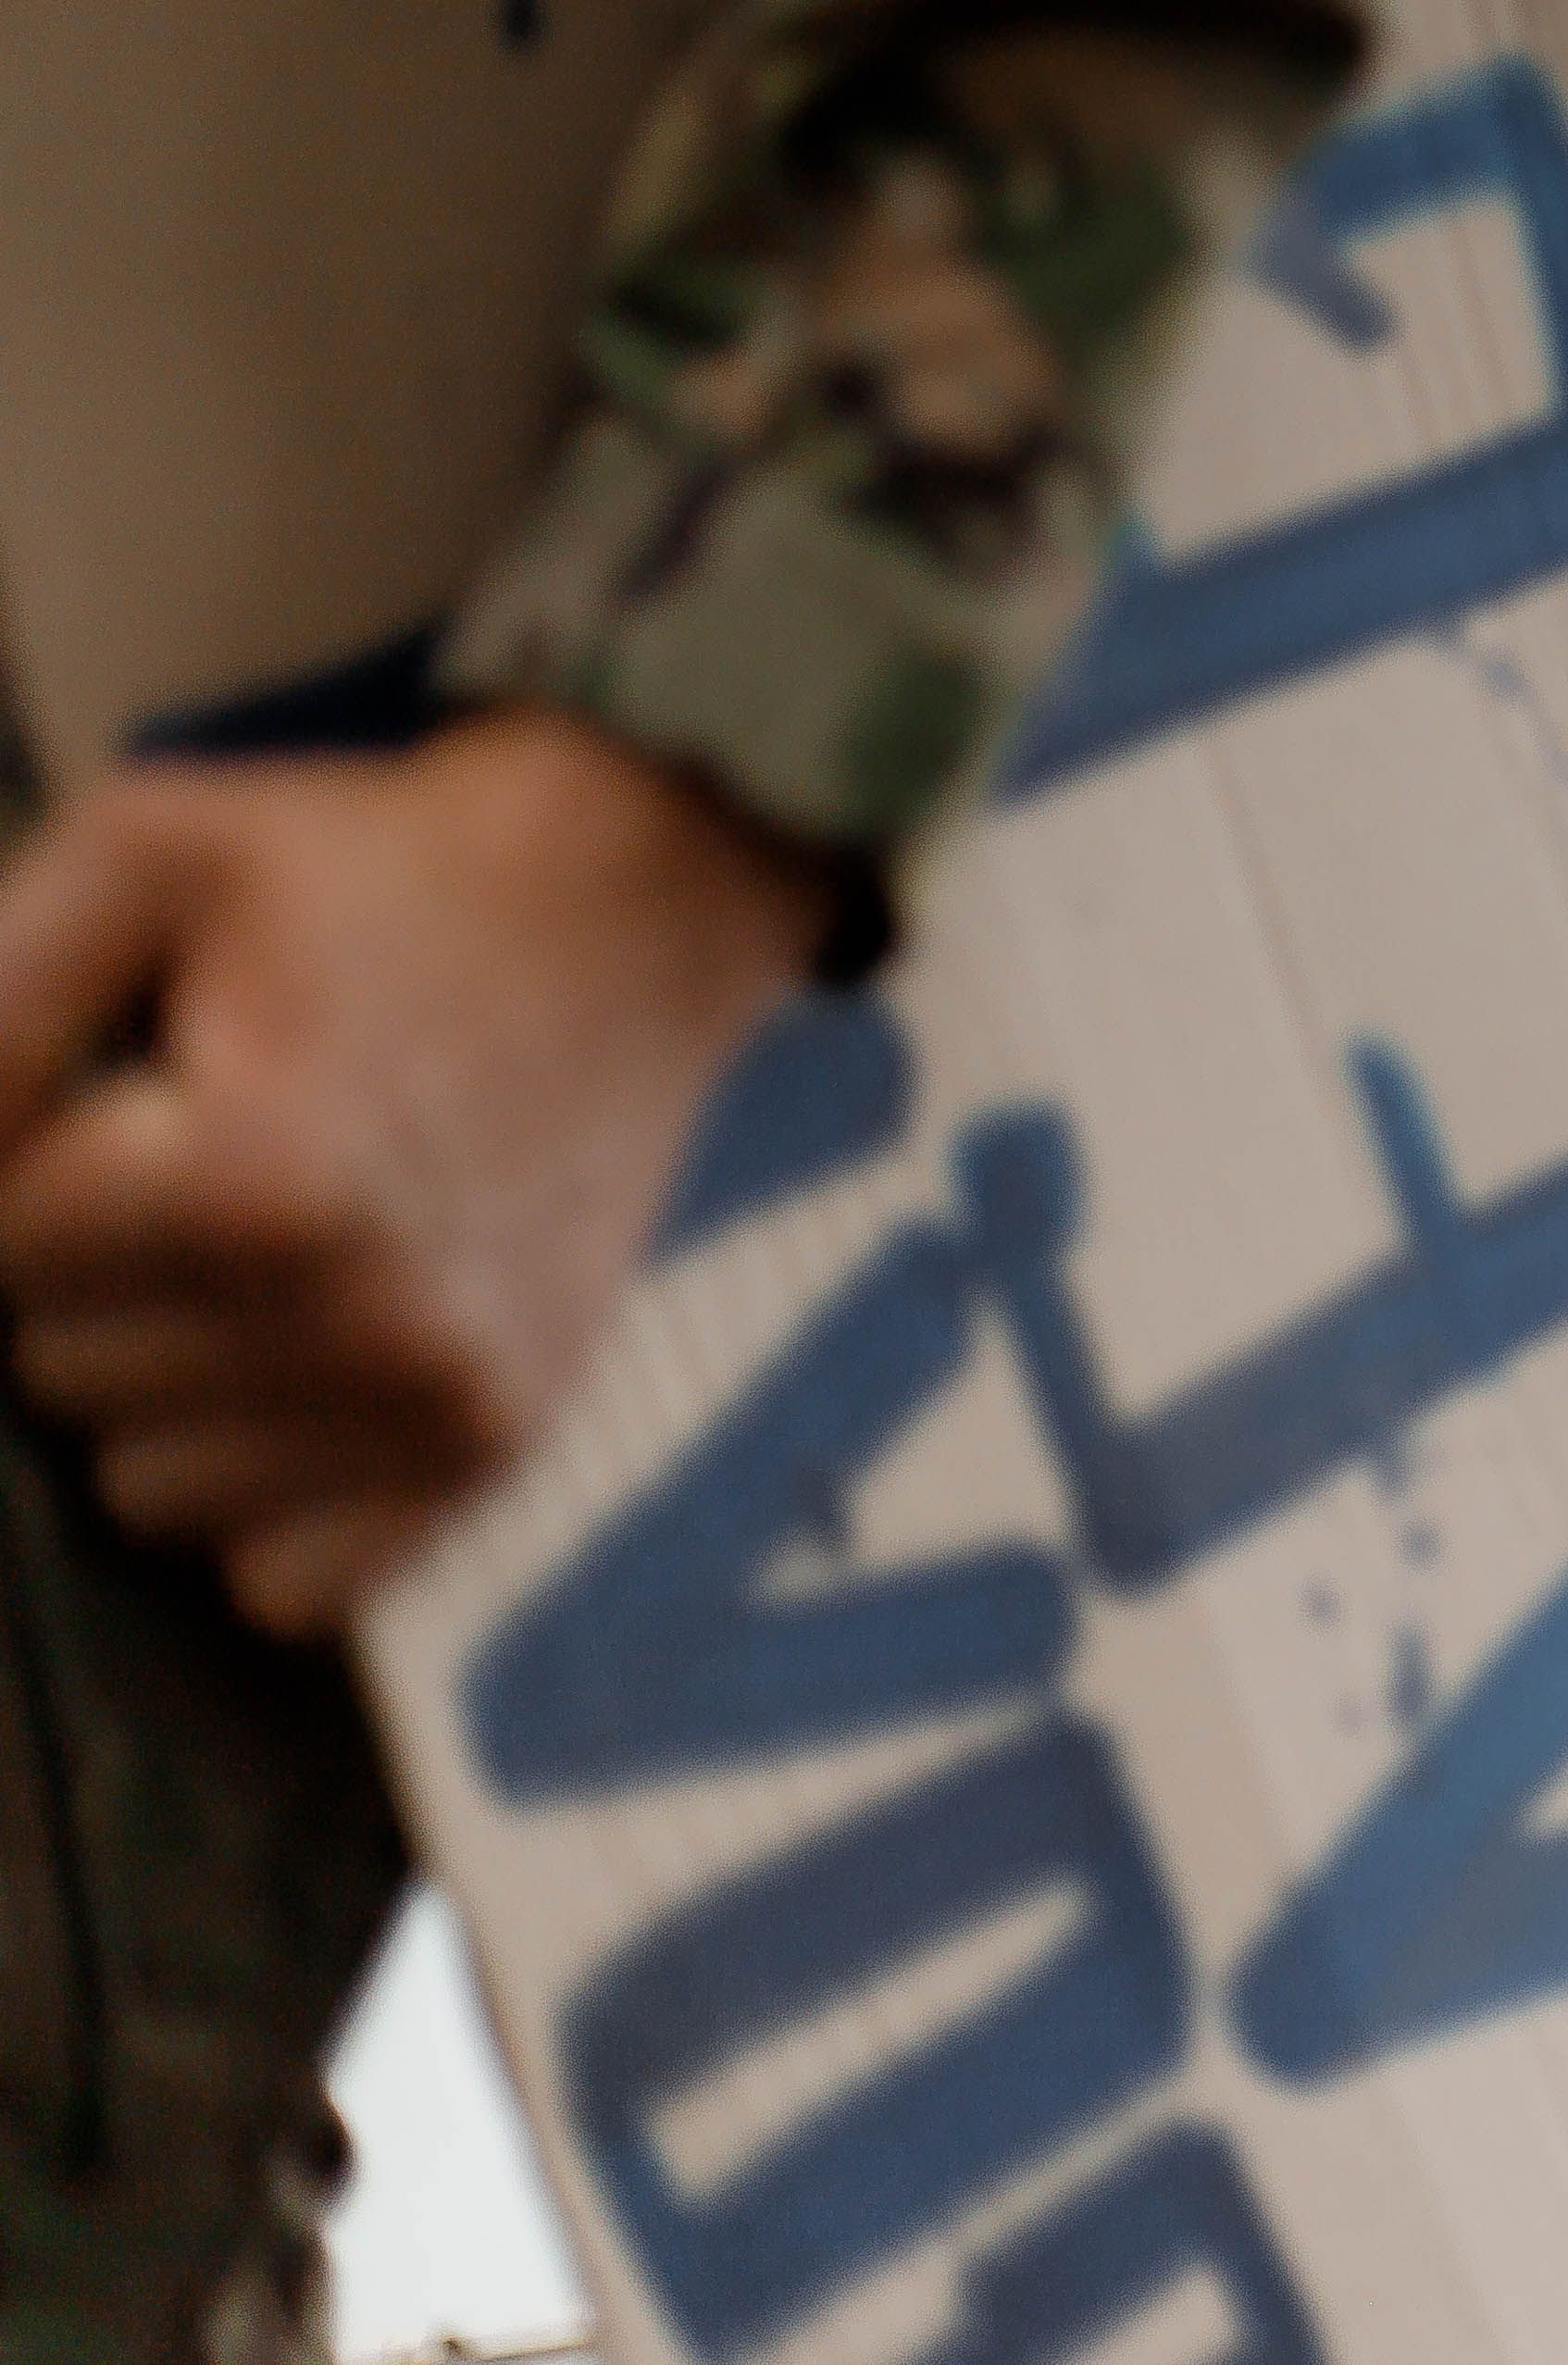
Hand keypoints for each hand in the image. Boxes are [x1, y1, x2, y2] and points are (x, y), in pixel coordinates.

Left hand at [0, 710, 830, 1632]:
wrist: (641, 900)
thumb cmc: (375, 870)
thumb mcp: (147, 853)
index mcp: (257, 1179)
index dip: (41, 1154)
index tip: (144, 1082)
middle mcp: (359, 1322)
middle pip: (56, 1376)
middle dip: (91, 1269)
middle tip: (214, 1153)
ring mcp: (439, 1402)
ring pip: (145, 1486)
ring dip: (165, 1381)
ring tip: (266, 1248)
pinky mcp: (497, 1446)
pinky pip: (276, 1581)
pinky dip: (261, 1489)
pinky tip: (306, 1362)